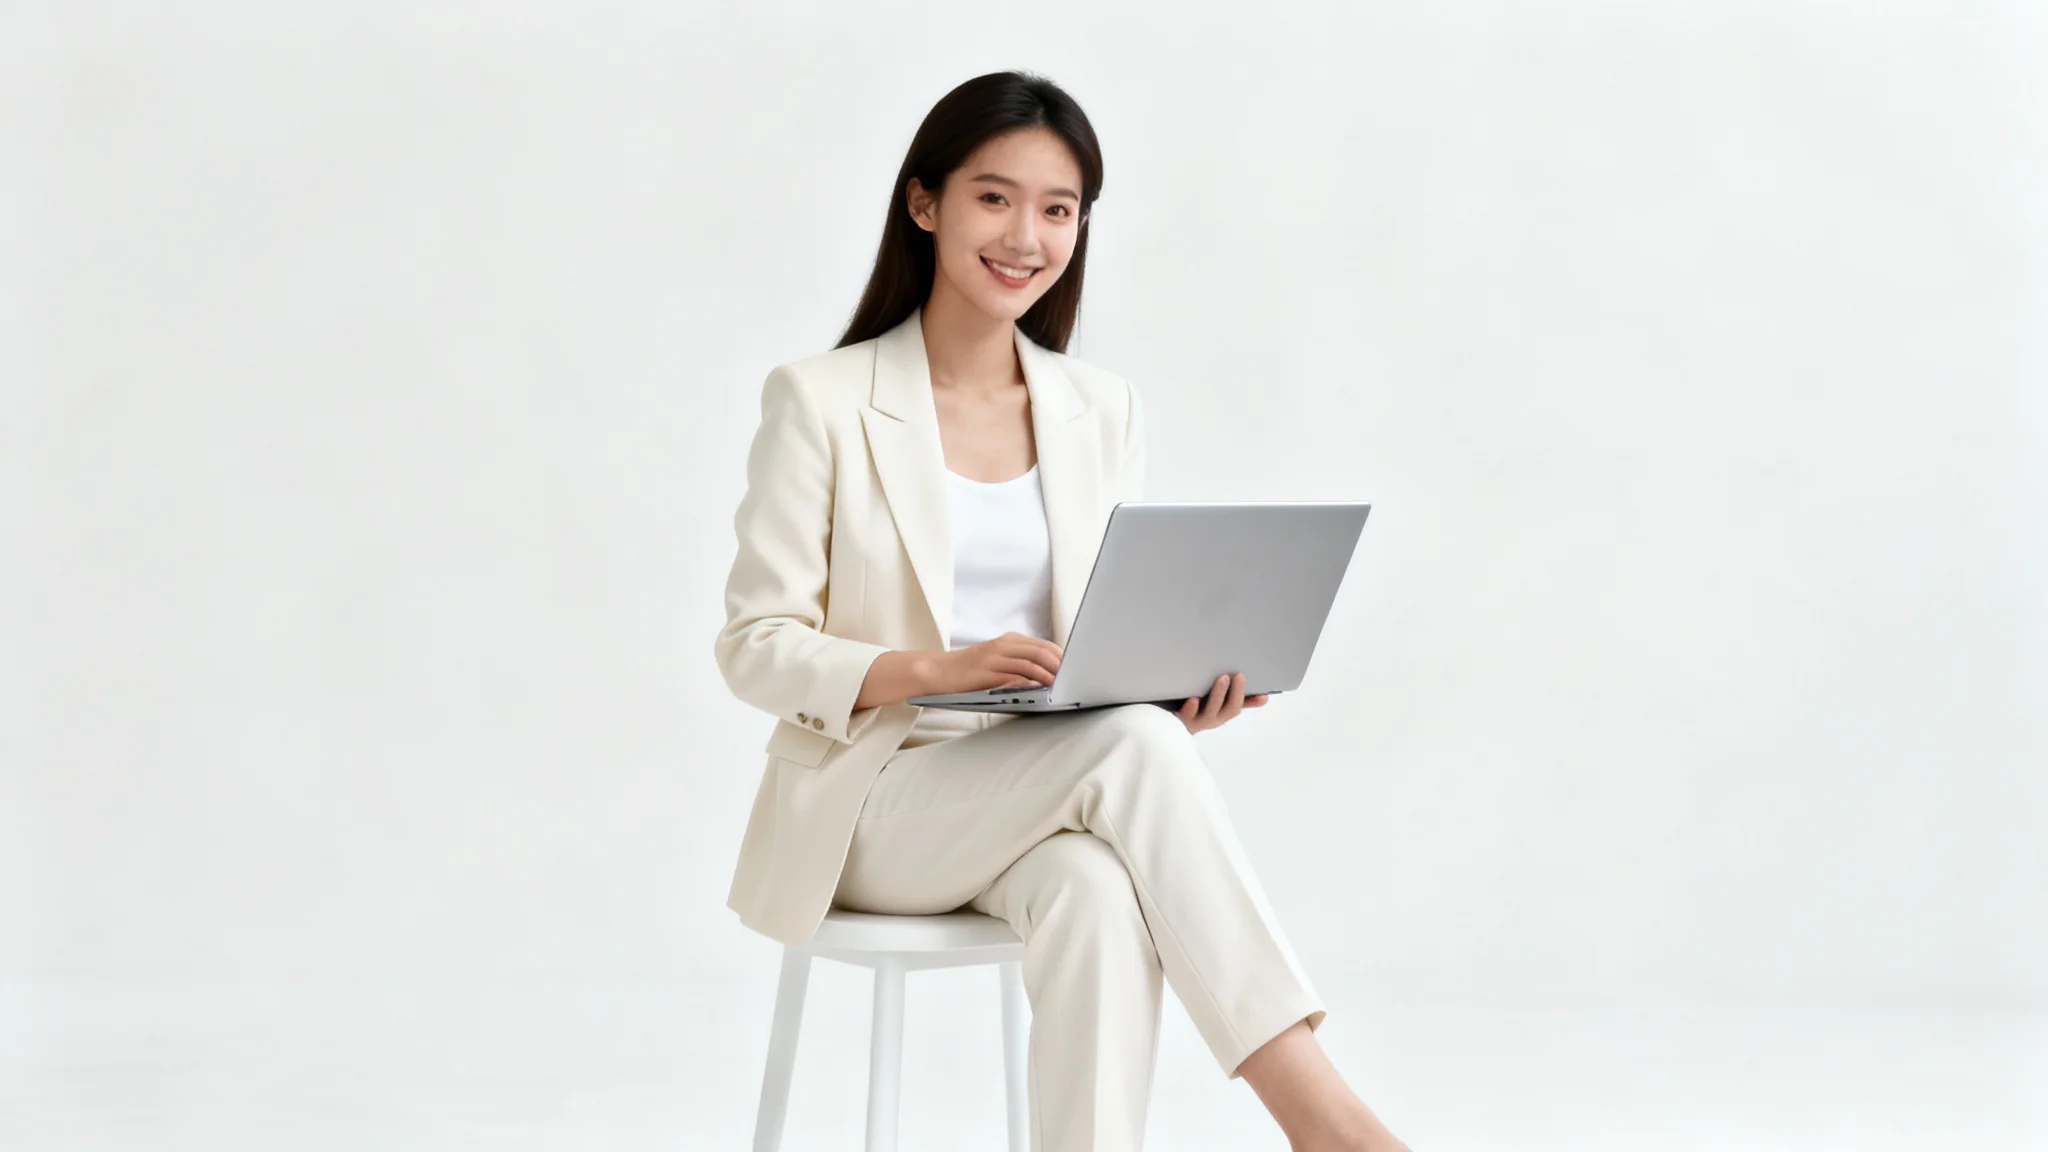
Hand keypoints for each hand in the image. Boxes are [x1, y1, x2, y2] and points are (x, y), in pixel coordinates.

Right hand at [921, 632, 1062, 695]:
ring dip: (1049, 673)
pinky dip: (1030, 680)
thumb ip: (1019, 664)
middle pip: (1041, 651)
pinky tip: (1040, 687)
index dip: (1062, 657)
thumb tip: (1048, 676)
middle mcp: (1003, 645)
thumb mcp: (997, 661)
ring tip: (1063, 684)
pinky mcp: (985, 672)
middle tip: (1075, 678)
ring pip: (1030, 661)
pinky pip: (1013, 674)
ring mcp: (994, 657)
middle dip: (1060, 665)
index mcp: (1009, 641)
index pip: (1044, 646)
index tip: (1076, 669)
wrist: (936, 671)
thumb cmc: (968, 670)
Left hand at [1174, 672, 1266, 733]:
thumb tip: (1264, 697)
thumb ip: (1239, 700)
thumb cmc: (1194, 709)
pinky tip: (1193, 699)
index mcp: (1218, 715)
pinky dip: (1190, 709)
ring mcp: (1193, 721)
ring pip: (1209, 713)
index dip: (1250, 700)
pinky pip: (1184, 717)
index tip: (1261, 691)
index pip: (1236, 708)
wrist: (1163, 721)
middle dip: (1234, 692)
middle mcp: (1208, 720)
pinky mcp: (1176, 720)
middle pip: (1226, 710)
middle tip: (1237, 675)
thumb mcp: (1216, 705)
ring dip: (1217, 695)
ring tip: (1222, 678)